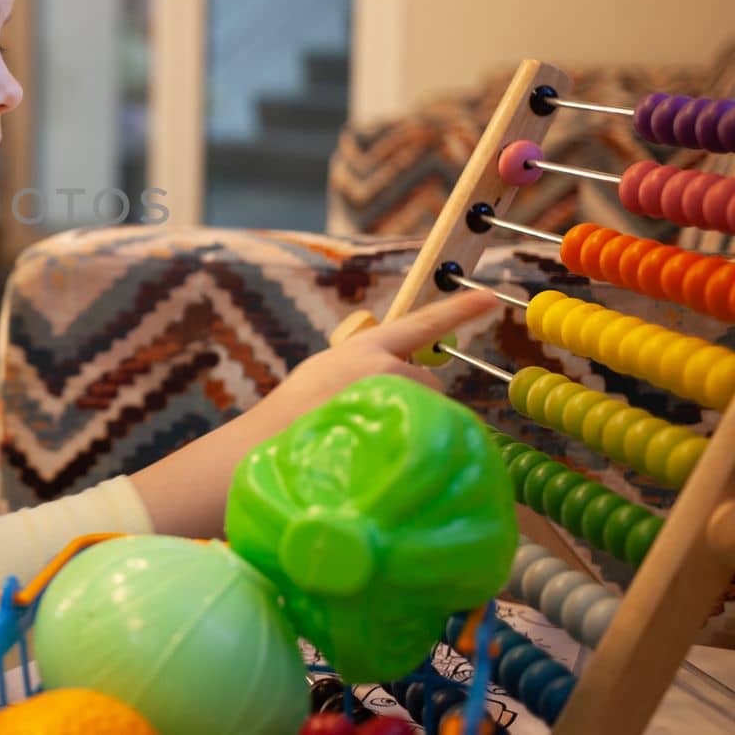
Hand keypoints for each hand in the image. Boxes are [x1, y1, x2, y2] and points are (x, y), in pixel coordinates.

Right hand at [129, 289, 500, 538]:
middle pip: (425, 379)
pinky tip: (381, 455)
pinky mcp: (398, 424)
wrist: (262, 447)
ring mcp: (392, 395)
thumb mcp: (321, 380)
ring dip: (411, 424)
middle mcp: (382, 364)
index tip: (490, 297)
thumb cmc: (287, 422)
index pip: (419, 325)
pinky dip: (412, 446)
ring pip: (427, 410)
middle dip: (413, 400)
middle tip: (372, 424)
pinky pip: (425, 435)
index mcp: (360, 348)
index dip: (457, 310)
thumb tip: (391, 382)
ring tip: (366, 440)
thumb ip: (357, 372)